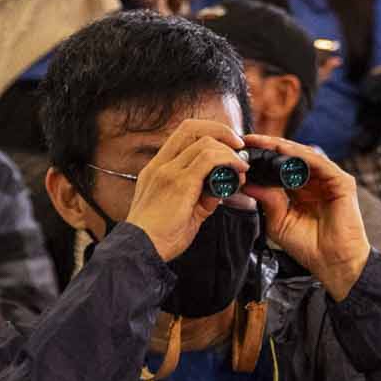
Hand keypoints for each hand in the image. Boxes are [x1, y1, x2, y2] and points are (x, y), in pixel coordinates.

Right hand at [123, 119, 247, 261]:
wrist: (140, 251)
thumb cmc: (158, 236)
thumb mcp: (181, 209)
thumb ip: (201, 195)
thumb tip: (222, 188)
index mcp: (156, 169)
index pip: (182, 134)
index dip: (209, 131)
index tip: (227, 144)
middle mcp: (160, 165)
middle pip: (192, 128)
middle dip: (222, 131)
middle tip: (239, 147)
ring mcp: (168, 172)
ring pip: (205, 143)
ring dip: (229, 152)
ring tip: (240, 168)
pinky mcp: (179, 183)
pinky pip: (209, 160)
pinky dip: (228, 161)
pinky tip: (237, 172)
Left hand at [242, 133, 370, 298]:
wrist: (332, 263)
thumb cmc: (308, 247)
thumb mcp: (278, 221)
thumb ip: (267, 200)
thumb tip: (247, 183)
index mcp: (301, 191)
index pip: (280, 169)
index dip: (263, 159)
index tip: (241, 152)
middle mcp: (316, 182)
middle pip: (291, 157)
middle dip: (270, 147)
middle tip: (248, 140)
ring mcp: (330, 180)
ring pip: (304, 156)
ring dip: (283, 147)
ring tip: (263, 142)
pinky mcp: (342, 182)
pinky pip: (320, 163)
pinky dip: (301, 155)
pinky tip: (284, 151)